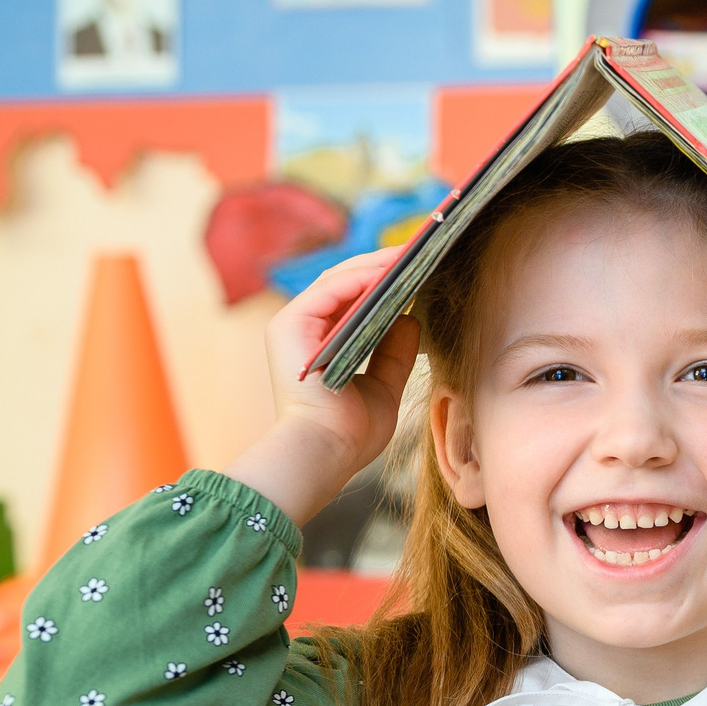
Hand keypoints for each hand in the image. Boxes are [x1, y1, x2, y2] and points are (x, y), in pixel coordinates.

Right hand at [228, 248, 419, 524]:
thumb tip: (412, 318)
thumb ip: (396, 352)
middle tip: (419, 252)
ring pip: (337, 281)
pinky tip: (387, 272)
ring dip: (374, 266)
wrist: (327, 453)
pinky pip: (328, 291)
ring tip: (409, 254)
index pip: (354, 301)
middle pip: (345, 286)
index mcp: (321, 344)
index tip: (418, 270)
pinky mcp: (288, 325)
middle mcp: (304, 331)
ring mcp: (292, 326)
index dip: (384, 282)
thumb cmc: (352, 432)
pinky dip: (358, 278)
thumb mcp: (384, 385)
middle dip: (381, 267)